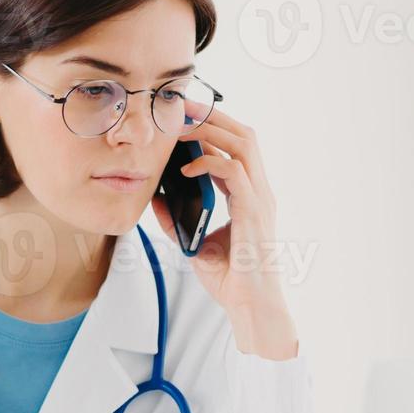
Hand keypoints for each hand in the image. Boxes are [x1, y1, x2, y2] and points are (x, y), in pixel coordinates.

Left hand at [150, 106, 299, 359]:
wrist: (250, 306)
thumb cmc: (230, 277)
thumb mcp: (195, 241)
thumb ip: (177, 218)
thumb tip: (153, 199)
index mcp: (249, 194)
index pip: (237, 146)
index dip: (213, 126)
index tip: (183, 115)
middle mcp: (259, 191)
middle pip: (244, 134)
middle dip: (212, 116)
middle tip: (180, 107)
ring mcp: (260, 199)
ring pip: (244, 144)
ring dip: (211, 130)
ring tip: (181, 127)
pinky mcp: (254, 212)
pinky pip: (234, 173)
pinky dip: (209, 163)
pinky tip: (186, 168)